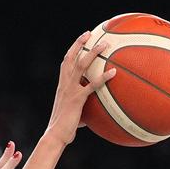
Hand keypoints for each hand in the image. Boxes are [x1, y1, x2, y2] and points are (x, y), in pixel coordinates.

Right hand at [46, 31, 115, 145]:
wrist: (55, 135)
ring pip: (81, 65)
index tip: (81, 40)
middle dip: (80, 44)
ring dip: (93, 53)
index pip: (65, 63)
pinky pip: (92, 85)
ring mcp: (71, 90)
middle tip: (90, 33)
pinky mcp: (77, 99)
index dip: (72, 49)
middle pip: (71, 57)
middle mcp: (65, 84)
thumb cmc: (64, 129)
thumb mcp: (74, 115)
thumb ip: (83, 110)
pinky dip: (103, 77)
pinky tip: (114, 72)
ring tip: (105, 45)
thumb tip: (94, 115)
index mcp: (62, 86)